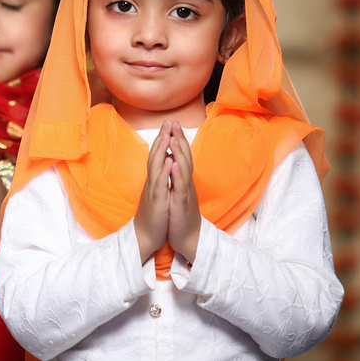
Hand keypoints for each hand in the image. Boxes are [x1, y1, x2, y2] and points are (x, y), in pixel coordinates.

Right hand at [134, 121, 170, 262]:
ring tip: (167, 135)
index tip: (168, 125)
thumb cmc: (154, 215)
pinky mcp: (156, 201)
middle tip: (167, 121)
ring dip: (161, 150)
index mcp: (154, 180)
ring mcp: (153, 190)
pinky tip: (169, 161)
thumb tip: (165, 164)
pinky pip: (160, 184)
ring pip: (156, 166)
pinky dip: (164, 172)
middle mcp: (152, 181)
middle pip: (155, 155)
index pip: (158, 155)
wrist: (146, 236)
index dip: (163, 139)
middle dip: (162, 138)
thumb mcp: (158, 193)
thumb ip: (160, 179)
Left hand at [165, 122, 200, 262]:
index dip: (177, 139)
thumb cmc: (180, 215)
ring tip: (174, 137)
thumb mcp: (177, 193)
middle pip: (184, 157)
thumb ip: (176, 178)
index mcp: (182, 180)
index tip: (172, 123)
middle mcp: (186, 183)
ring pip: (184, 169)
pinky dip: (177, 174)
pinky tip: (173, 163)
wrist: (187, 238)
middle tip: (174, 122)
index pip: (180, 156)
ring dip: (179, 152)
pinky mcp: (182, 204)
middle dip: (179, 139)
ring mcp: (185, 192)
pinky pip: (180, 187)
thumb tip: (173, 163)